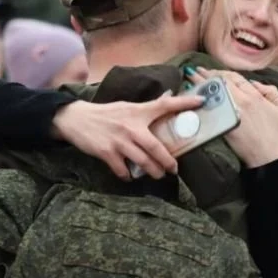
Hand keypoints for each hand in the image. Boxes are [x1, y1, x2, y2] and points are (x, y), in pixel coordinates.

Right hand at [51, 93, 204, 180]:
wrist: (76, 118)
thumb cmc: (105, 114)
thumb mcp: (126, 107)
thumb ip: (145, 110)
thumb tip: (166, 103)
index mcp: (138, 112)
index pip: (165, 104)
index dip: (184, 103)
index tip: (202, 102)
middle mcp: (131, 127)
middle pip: (156, 147)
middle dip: (168, 162)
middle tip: (174, 169)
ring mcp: (119, 141)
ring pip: (143, 162)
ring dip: (153, 172)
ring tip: (158, 175)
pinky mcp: (106, 153)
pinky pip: (123, 170)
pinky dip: (128, 175)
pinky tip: (130, 175)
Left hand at [188, 68, 277, 167]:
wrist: (268, 155)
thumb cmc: (275, 134)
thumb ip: (270, 90)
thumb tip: (254, 83)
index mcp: (254, 95)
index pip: (235, 77)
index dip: (222, 72)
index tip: (213, 70)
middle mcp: (241, 100)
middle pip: (221, 81)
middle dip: (208, 74)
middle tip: (197, 70)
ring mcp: (231, 111)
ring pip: (213, 91)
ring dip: (201, 82)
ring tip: (191, 77)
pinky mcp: (223, 123)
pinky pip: (210, 107)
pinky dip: (201, 99)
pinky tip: (192, 95)